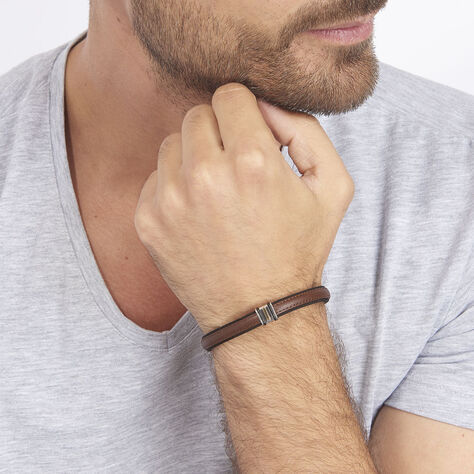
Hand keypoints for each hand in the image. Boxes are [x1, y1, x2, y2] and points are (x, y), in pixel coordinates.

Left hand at [134, 83, 353, 333]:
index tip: (251, 137)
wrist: (260, 311)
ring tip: (218, 192)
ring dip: (194, 158)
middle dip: (220, 132)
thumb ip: (306, 129)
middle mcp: (205, 176)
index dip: (245, 112)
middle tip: (236, 167)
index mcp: (252, 161)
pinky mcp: (148, 221)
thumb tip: (265, 102)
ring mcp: (170, 200)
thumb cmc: (297, 250)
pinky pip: (155, 177)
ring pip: (173, 143)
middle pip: (198, 114)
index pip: (230, 94)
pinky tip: (198, 213)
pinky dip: (175, 187)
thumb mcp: (332, 187)